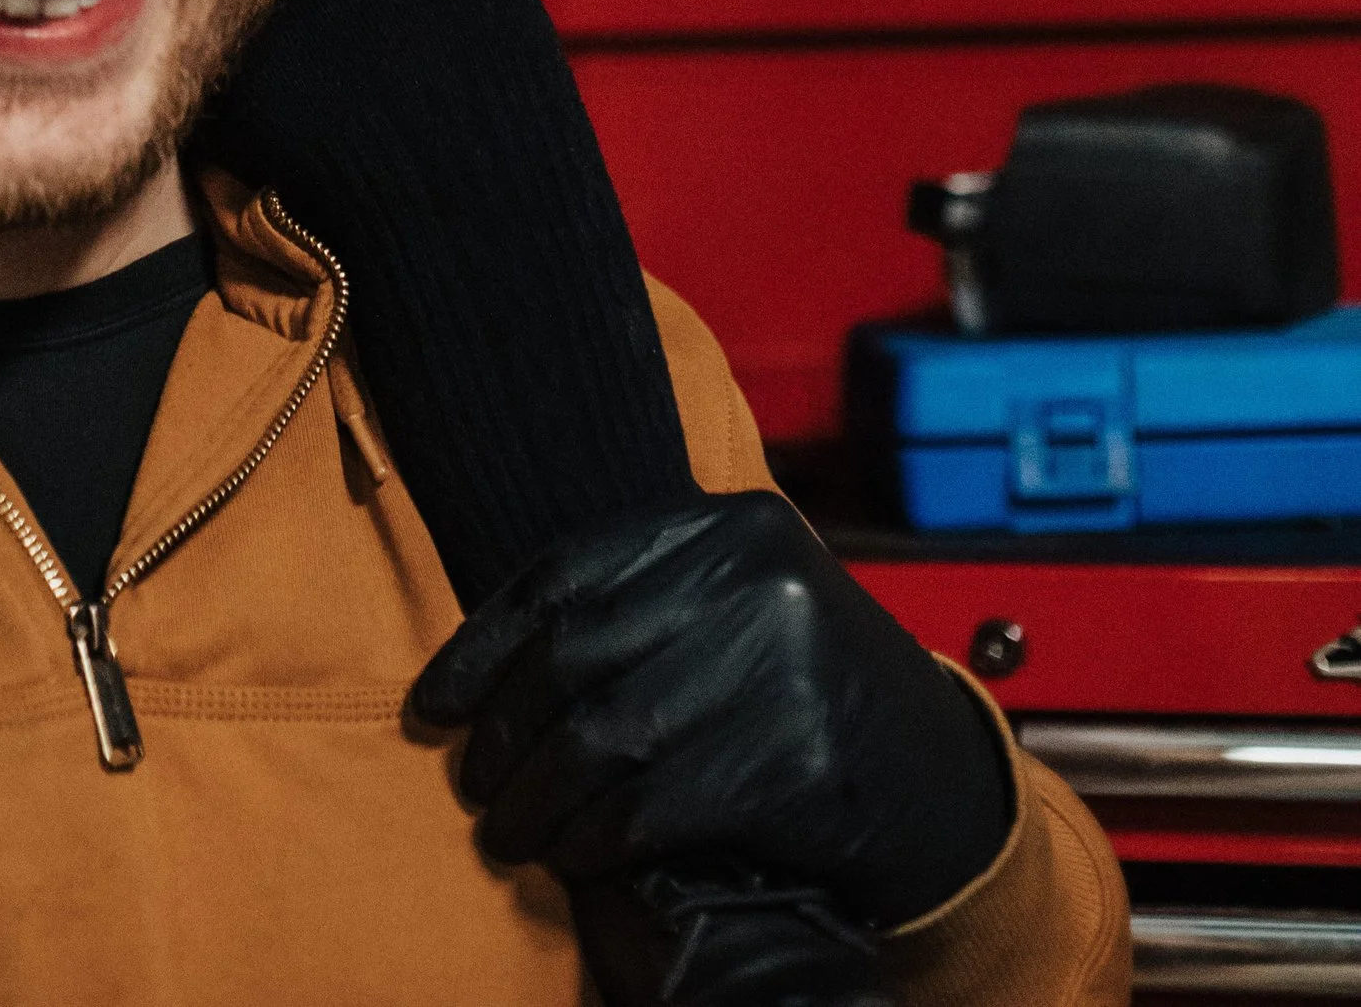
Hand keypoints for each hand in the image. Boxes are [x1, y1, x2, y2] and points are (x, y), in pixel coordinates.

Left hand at [411, 491, 1010, 932]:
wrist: (942, 786)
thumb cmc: (815, 693)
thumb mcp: (742, 609)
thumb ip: (643, 602)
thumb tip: (488, 658)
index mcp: (731, 522)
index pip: (566, 572)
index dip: (485, 642)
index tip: (436, 701)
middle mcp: (758, 579)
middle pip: (575, 656)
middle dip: (504, 732)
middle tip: (474, 784)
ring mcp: (783, 668)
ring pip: (603, 738)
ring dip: (537, 800)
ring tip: (508, 834)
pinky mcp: (797, 765)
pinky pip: (652, 806)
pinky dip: (594, 839)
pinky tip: (573, 858)